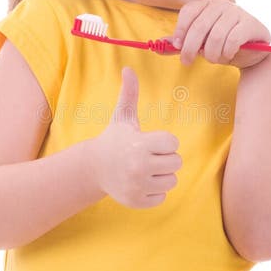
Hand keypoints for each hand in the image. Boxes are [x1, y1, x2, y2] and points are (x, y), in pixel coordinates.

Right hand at [90, 67, 181, 207]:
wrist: (94, 167)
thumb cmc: (115, 139)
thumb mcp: (123, 117)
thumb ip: (129, 94)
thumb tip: (128, 69)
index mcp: (139, 144)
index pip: (173, 144)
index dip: (165, 142)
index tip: (150, 142)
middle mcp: (138, 166)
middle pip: (176, 163)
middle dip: (166, 159)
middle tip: (149, 156)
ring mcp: (137, 186)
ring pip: (172, 181)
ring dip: (162, 176)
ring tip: (145, 169)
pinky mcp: (137, 201)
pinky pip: (162, 197)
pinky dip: (154, 191)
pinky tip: (140, 183)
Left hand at [171, 0, 270, 68]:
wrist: (253, 52)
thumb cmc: (223, 45)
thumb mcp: (200, 44)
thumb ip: (180, 43)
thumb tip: (157, 45)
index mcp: (207, 4)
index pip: (188, 12)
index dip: (180, 30)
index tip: (177, 47)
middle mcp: (222, 5)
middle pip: (200, 26)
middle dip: (190, 47)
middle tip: (187, 61)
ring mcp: (237, 13)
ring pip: (216, 36)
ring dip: (211, 54)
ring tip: (213, 59)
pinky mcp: (250, 24)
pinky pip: (233, 40)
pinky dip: (226, 52)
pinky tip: (227, 55)